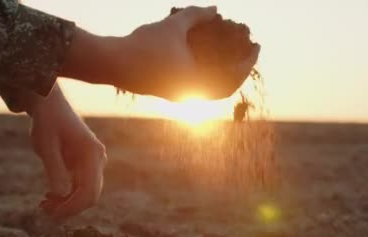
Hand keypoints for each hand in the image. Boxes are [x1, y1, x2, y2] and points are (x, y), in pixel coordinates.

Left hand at [28, 85, 106, 218]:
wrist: (49, 105)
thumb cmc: (47, 121)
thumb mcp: (46, 145)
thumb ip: (54, 169)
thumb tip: (60, 195)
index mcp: (92, 154)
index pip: (89, 191)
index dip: (72, 207)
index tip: (51, 214)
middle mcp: (97, 160)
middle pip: (90, 195)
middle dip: (69, 208)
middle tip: (44, 212)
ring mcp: (93, 163)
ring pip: (86, 193)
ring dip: (67, 203)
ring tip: (43, 205)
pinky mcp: (85, 165)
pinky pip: (80, 187)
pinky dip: (66, 195)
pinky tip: (49, 197)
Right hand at [61, 6, 259, 100]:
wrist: (111, 63)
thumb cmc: (142, 45)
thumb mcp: (172, 26)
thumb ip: (196, 15)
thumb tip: (215, 9)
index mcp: (196, 83)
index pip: (233, 77)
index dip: (248, 61)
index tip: (257, 46)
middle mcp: (191, 95)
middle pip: (226, 89)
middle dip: (240, 70)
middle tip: (249, 52)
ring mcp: (180, 97)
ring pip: (212, 91)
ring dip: (225, 75)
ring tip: (231, 56)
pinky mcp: (170, 93)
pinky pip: (199, 88)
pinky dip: (210, 77)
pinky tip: (209, 60)